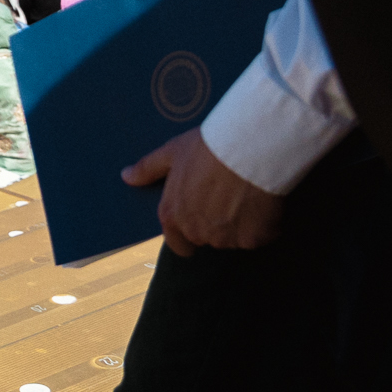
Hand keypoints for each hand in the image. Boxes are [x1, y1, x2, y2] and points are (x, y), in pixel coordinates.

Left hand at [122, 126, 284, 255]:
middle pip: (207, 238)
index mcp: (173, 215)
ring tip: (246, 195)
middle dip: (216, 224)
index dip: (187, 237)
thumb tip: (126, 176)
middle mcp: (196, 232)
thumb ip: (148, 169)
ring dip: (241, 225)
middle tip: (227, 197)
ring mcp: (226, 238)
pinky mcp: (254, 239)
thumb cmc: (207, 148)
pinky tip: (265, 201)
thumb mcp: (172, 153)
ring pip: (234, 239)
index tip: (200, 223)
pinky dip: (265, 225)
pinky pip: (261, 236)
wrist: (248, 149)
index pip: (177, 243)